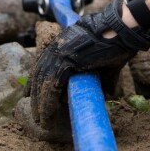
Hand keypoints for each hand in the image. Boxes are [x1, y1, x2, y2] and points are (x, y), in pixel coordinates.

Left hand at [26, 0, 149, 130]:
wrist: (119, 30)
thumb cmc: (116, 42)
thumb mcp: (104, 61)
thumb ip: (102, 77)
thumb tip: (108, 93)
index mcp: (63, 44)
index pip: (42, 65)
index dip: (35, 81)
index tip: (30, 94)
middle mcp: (57, 47)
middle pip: (39, 75)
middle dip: (35, 96)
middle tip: (35, 114)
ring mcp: (60, 53)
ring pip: (42, 83)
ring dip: (40, 104)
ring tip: (41, 121)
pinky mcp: (66, 62)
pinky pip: (51, 87)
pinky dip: (47, 103)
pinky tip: (47, 115)